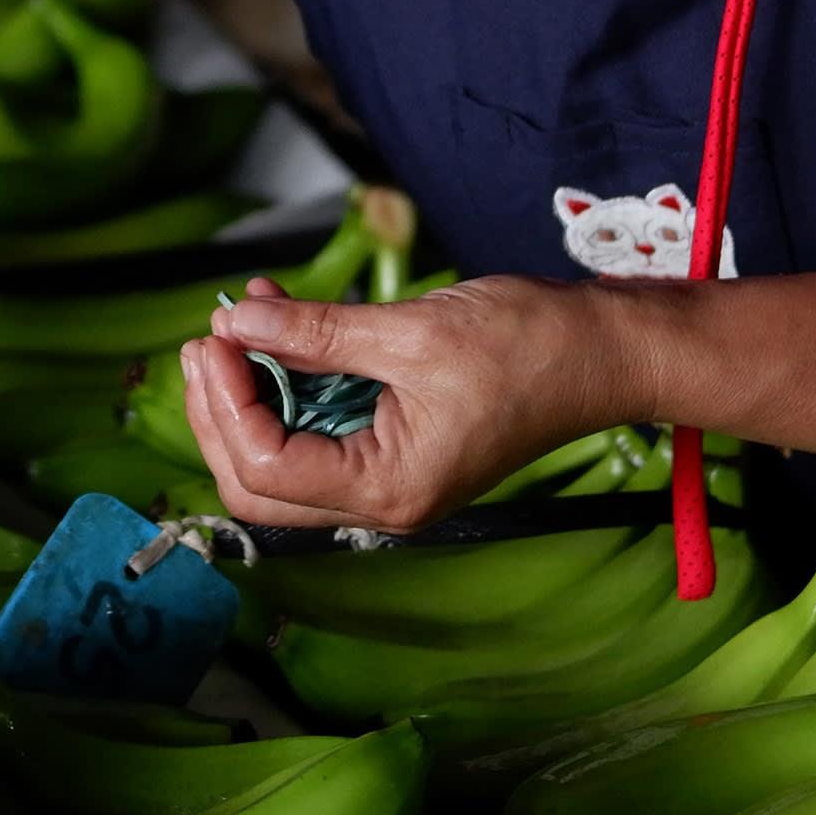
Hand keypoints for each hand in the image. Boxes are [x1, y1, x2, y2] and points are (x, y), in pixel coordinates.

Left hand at [179, 274, 621, 530]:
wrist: (604, 351)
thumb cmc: (530, 346)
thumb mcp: (412, 331)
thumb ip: (316, 333)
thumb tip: (235, 321)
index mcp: (388, 489)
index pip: (265, 467)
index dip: (227, 402)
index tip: (218, 334)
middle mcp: (381, 499)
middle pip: (257, 480)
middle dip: (221, 408)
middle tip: (211, 335)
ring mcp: (386, 476)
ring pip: (278, 454)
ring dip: (249, 387)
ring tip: (240, 315)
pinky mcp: (392, 446)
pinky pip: (316, 424)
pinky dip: (287, 377)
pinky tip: (278, 318)